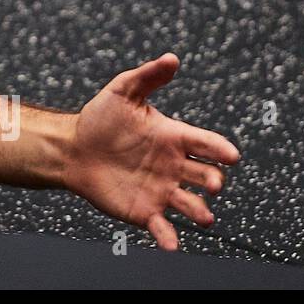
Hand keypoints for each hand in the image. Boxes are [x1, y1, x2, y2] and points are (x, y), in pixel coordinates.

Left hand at [63, 53, 239, 249]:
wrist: (72, 148)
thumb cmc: (99, 119)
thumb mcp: (121, 92)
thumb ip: (147, 77)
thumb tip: (171, 58)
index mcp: (174, 137)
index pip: (205, 143)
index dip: (219, 149)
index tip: (231, 155)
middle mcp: (174, 166)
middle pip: (204, 176)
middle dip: (213, 180)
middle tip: (214, 184)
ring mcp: (162, 190)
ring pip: (190, 204)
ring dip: (200, 211)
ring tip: (203, 217)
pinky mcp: (144, 211)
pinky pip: (162, 227)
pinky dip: (169, 238)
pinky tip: (171, 245)